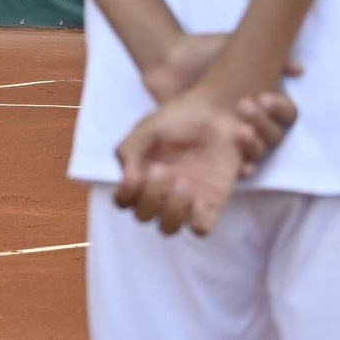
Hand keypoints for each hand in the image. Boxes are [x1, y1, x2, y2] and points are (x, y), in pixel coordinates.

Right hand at [115, 88, 256, 235]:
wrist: (215, 111)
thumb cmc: (179, 117)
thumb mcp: (147, 128)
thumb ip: (129, 151)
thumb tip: (127, 179)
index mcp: (141, 175)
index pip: (123, 200)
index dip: (126, 193)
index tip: (136, 174)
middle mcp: (161, 192)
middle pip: (143, 217)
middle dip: (150, 197)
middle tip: (163, 170)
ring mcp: (185, 200)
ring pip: (169, 228)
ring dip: (172, 210)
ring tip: (184, 182)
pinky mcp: (211, 202)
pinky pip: (201, 227)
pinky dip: (198, 220)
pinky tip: (199, 198)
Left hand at [142, 33, 301, 170]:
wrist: (168, 62)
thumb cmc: (203, 53)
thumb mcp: (233, 47)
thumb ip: (264, 53)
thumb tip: (299, 68)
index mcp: (261, 99)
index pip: (286, 113)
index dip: (280, 108)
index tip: (264, 97)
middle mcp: (251, 120)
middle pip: (274, 135)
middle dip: (264, 123)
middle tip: (244, 106)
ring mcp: (232, 135)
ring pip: (259, 152)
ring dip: (255, 146)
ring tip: (241, 132)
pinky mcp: (214, 149)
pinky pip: (235, 168)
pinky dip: (243, 170)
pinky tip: (243, 167)